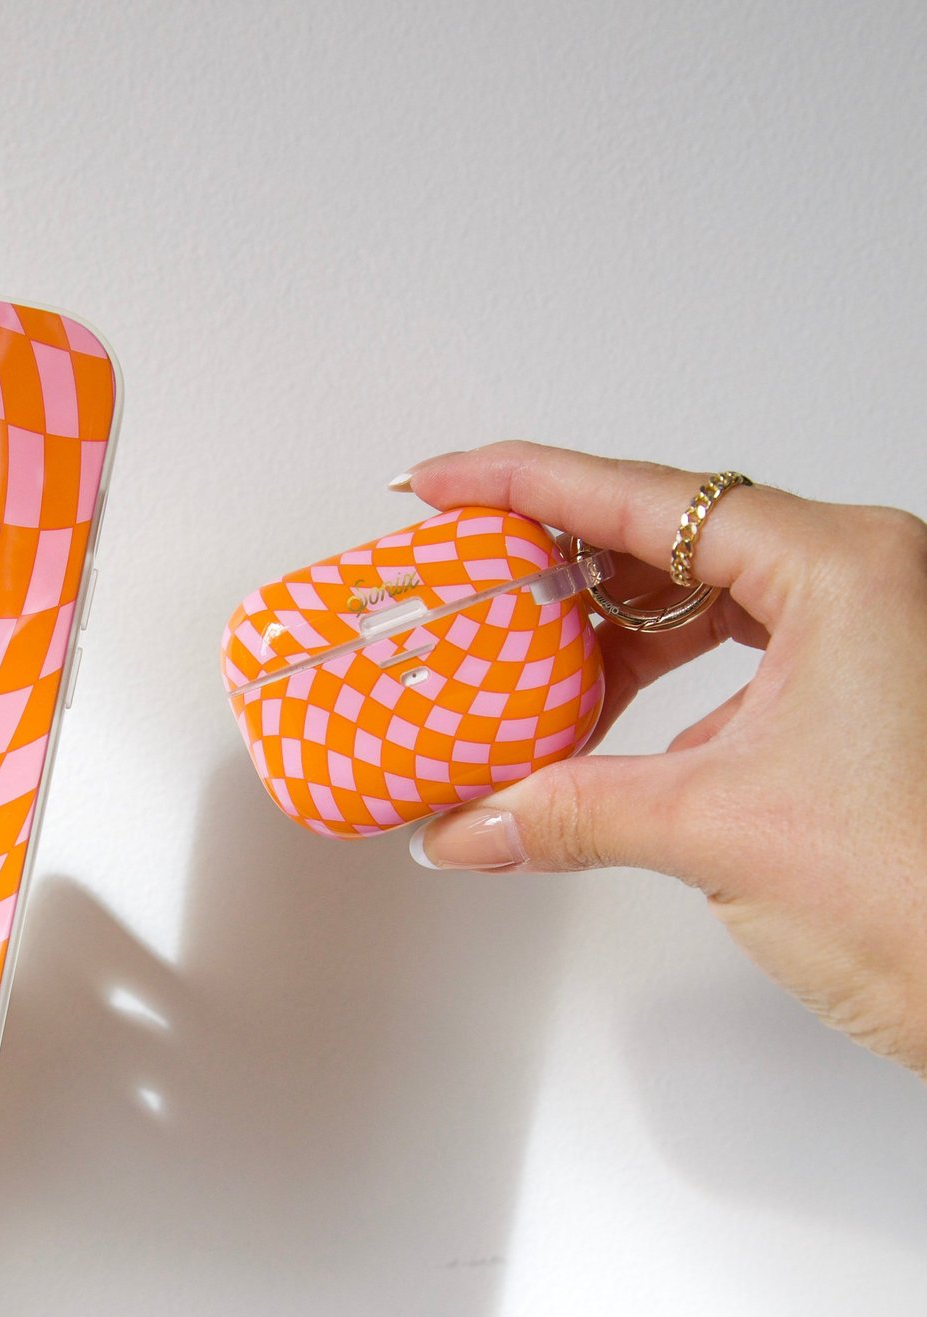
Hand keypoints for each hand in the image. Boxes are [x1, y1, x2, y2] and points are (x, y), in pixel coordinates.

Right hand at [396, 442, 926, 1075]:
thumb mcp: (716, 830)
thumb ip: (568, 814)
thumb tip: (464, 827)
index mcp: (842, 569)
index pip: (645, 499)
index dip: (522, 485)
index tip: (441, 485)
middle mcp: (867, 576)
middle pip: (673, 531)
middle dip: (561, 555)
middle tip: (470, 566)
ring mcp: (876, 628)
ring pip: (707, 588)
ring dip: (611, 623)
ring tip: (523, 650)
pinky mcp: (872, 682)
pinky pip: (742, 641)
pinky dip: (664, 669)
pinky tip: (604, 713)